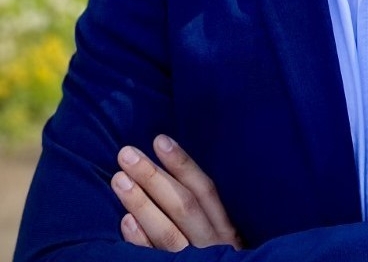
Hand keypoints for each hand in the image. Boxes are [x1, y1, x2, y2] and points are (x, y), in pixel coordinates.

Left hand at [111, 134, 242, 250]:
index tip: (159, 140)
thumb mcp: (221, 234)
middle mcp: (212, 244)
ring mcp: (193, 261)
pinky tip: (124, 221)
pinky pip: (154, 259)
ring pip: (167, 231)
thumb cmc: (216, 258)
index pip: (205, 190)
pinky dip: (139, 241)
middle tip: (127, 153)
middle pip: (183, 205)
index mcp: (226, 228)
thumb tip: (169, 170)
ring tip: (118, 178)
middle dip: (154, 177)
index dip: (183, 164)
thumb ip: (204, 211)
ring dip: (141, 202)